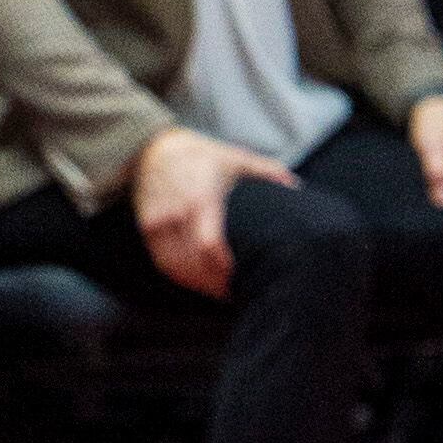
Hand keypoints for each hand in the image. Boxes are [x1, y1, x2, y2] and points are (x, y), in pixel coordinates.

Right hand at [128, 121, 293, 297]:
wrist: (154, 149)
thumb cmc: (201, 157)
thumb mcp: (235, 158)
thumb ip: (266, 172)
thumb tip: (296, 187)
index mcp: (201, 197)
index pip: (208, 244)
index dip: (222, 269)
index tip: (239, 280)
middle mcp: (176, 211)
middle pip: (193, 261)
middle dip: (214, 282)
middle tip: (236, 293)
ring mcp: (158, 221)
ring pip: (176, 266)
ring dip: (198, 284)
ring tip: (221, 292)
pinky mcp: (147, 228)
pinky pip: (162, 262)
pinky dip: (180, 278)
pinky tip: (198, 284)